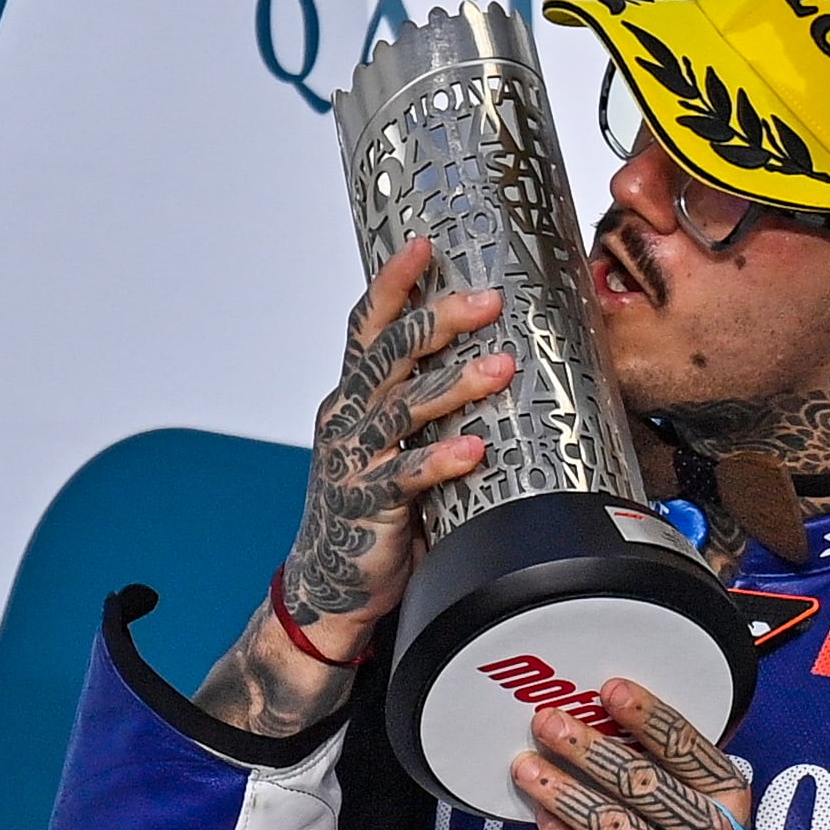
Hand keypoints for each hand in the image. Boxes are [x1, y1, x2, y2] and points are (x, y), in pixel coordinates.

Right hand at [196, 237, 512, 735]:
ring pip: (404, 409)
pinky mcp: (368, 505)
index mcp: (351, 395)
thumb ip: (418, 405)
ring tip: (500, 368)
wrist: (328, 584)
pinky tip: (474, 450)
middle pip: (391, 354)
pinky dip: (442, 460)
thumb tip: (488, 359)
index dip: (395, 283)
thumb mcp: (388, 443)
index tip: (425, 245)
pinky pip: (407, 477)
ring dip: (455, 386)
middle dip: (440, 321)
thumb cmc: (369, 507)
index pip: (369, 326)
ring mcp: (354, 460)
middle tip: (488, 300)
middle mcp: (347, 417)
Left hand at [512, 679, 750, 829]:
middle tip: (548, 722)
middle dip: (590, 749)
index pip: (687, 748)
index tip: (609, 689)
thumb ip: (665, 773)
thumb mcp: (705, 812)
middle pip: (644, 783)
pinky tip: (540, 813)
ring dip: (564, 791)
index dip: (647, 716)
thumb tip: (595, 721)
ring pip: (612, 825)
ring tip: (527, 766)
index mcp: (727, 798)